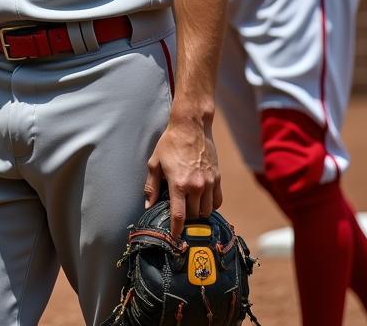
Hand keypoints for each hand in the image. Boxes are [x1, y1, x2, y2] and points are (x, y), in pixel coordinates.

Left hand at [144, 111, 221, 238]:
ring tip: (189, 209)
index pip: (179, 216)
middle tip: (179, 218)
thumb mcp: (154, 163)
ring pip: (207, 211)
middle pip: (193, 216)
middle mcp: (196, 186)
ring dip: (198, 213)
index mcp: (178, 184)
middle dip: (185, 220)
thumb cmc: (170, 143)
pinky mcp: (217, 179)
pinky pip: (217, 201)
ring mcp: (209, 183)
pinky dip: (210, 205)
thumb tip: (149, 205)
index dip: (176, 231)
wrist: (191, 127)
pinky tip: (202, 201)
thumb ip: (151, 186)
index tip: (174, 240)